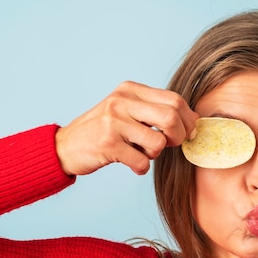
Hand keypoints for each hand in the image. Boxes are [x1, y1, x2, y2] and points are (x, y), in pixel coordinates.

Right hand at [55, 81, 197, 175]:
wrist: (64, 147)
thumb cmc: (102, 131)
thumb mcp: (126, 111)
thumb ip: (154, 110)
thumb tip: (193, 120)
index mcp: (130, 90)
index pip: (175, 99)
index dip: (188, 119)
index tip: (188, 132)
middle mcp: (122, 101)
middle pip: (171, 117)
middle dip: (178, 136)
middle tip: (170, 145)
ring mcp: (113, 122)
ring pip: (158, 142)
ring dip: (155, 154)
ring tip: (141, 152)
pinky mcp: (107, 144)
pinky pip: (141, 162)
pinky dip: (141, 167)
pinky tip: (131, 163)